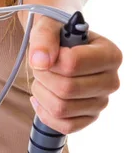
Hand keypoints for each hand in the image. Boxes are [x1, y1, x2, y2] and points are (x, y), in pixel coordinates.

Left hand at [28, 16, 122, 133]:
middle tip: (42, 67)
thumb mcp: (48, 26)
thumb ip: (44, 37)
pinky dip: (45, 113)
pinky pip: (64, 126)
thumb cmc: (57, 36)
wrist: (58, 50)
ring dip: (41, 93)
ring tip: (42, 80)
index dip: (51, 60)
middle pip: (67, 89)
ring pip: (61, 108)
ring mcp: (101, 102)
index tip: (48, 53)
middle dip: (44, 77)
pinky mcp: (90, 118)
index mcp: (110, 54)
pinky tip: (41, 98)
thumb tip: (41, 62)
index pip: (72, 64)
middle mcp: (111, 81)